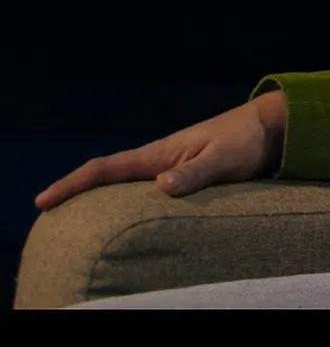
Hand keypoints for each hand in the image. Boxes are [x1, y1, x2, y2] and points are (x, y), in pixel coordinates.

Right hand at [34, 90, 286, 209]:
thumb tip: (162, 185)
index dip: (72, 184)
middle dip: (75, 191)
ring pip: (123, 181)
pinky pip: (143, 187)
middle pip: (106, 175)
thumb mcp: (222, 159)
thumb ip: (195, 173)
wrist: (267, 127)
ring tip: (73, 219)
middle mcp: (157, 158)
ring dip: (98, 195)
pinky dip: (124, 198)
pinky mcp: (182, 172)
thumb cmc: (245, 141)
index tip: (44, 200)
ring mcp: (168, 164)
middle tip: (46, 211)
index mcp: (158, 154)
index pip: (105, 168)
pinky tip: (122, 213)